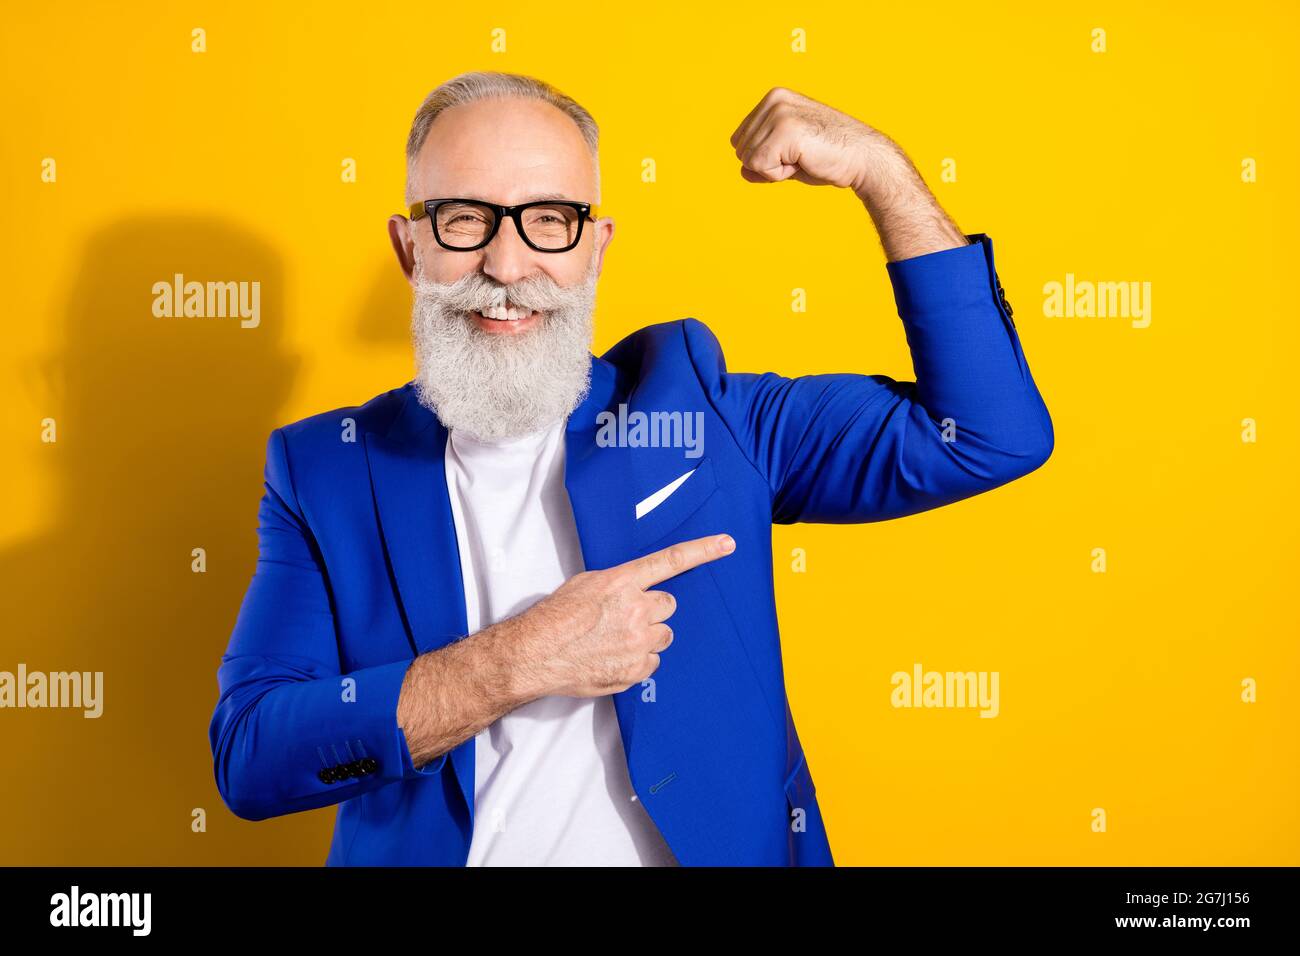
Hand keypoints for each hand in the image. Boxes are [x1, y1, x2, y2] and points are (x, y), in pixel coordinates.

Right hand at [515, 533, 736, 697]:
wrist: (535, 653)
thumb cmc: (554, 617)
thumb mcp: (585, 584)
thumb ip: (618, 584)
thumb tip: (633, 588)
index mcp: (623, 581)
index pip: (671, 561)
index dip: (703, 551)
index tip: (727, 544)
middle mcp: (636, 608)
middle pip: (668, 605)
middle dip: (652, 611)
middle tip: (626, 618)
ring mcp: (638, 641)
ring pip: (663, 635)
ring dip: (647, 637)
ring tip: (615, 641)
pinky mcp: (636, 669)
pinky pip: (653, 662)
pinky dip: (638, 662)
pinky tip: (613, 658)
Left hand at [729, 86, 901, 196]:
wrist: (863, 158)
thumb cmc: (830, 157)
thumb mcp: (789, 157)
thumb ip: (763, 160)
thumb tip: (743, 170)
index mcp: (774, 98)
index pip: (740, 139)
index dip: (764, 157)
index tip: (794, 152)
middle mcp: (774, 99)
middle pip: (740, 149)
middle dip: (767, 164)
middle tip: (800, 157)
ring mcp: (779, 112)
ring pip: (748, 159)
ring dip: (774, 170)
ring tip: (803, 158)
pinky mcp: (784, 130)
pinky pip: (759, 166)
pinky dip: (779, 175)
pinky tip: (803, 162)